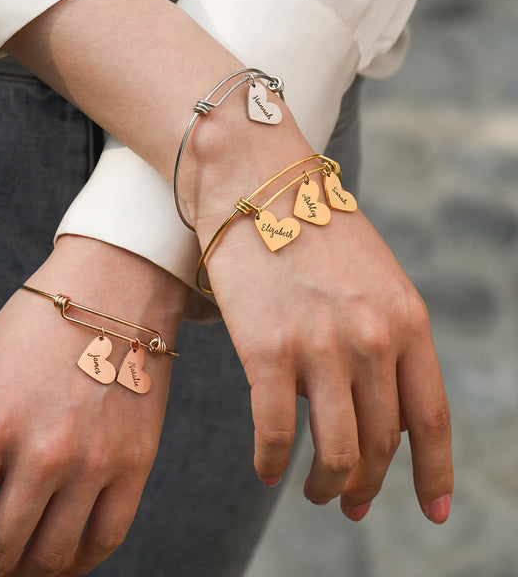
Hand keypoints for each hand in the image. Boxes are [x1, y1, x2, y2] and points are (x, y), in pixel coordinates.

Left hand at [0, 236, 187, 576]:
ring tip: (11, 563)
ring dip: (22, 572)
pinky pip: (106, 538)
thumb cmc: (38, 326)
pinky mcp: (136, 461)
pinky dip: (77, 562)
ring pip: (51, 557)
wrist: (117, 289)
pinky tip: (59, 558)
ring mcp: (96, 460)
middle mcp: (45, 451)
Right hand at [188, 105, 452, 524]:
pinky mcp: (266, 348)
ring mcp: (321, 345)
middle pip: (382, 444)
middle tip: (347, 501)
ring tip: (314, 491)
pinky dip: (273, 462)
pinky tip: (268, 469)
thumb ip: (380, 337)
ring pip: (336, 451)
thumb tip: (360, 400)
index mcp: (406, 318)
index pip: (430, 417)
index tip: (430, 510)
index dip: (432, 473)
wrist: (255, 178)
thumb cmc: (308, 226)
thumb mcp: (370, 276)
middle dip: (366, 486)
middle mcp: (373, 337)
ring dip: (326, 485)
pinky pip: (276, 433)